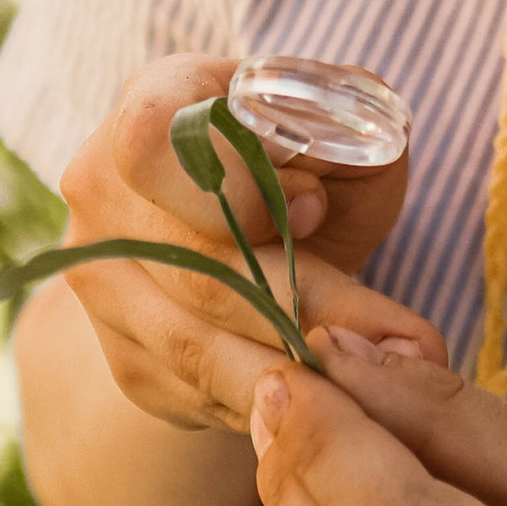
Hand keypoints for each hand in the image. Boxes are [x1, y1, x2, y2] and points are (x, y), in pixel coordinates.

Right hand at [54, 56, 430, 438]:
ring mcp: (103, 283)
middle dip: (308, 309)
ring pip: (198, 349)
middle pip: (193, 269)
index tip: (312, 210)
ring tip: (388, 382)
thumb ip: (338, 133)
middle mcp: (104, 192)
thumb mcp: (344, 125)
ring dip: (301, 375)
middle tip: (403, 343)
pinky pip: (203, 395)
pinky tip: (342, 401)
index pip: (149, 143)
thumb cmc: (313, 161)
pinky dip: (277, 404)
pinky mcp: (129, 361)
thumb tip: (303, 204)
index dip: (228, 186)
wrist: (256, 221)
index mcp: (154, 101)